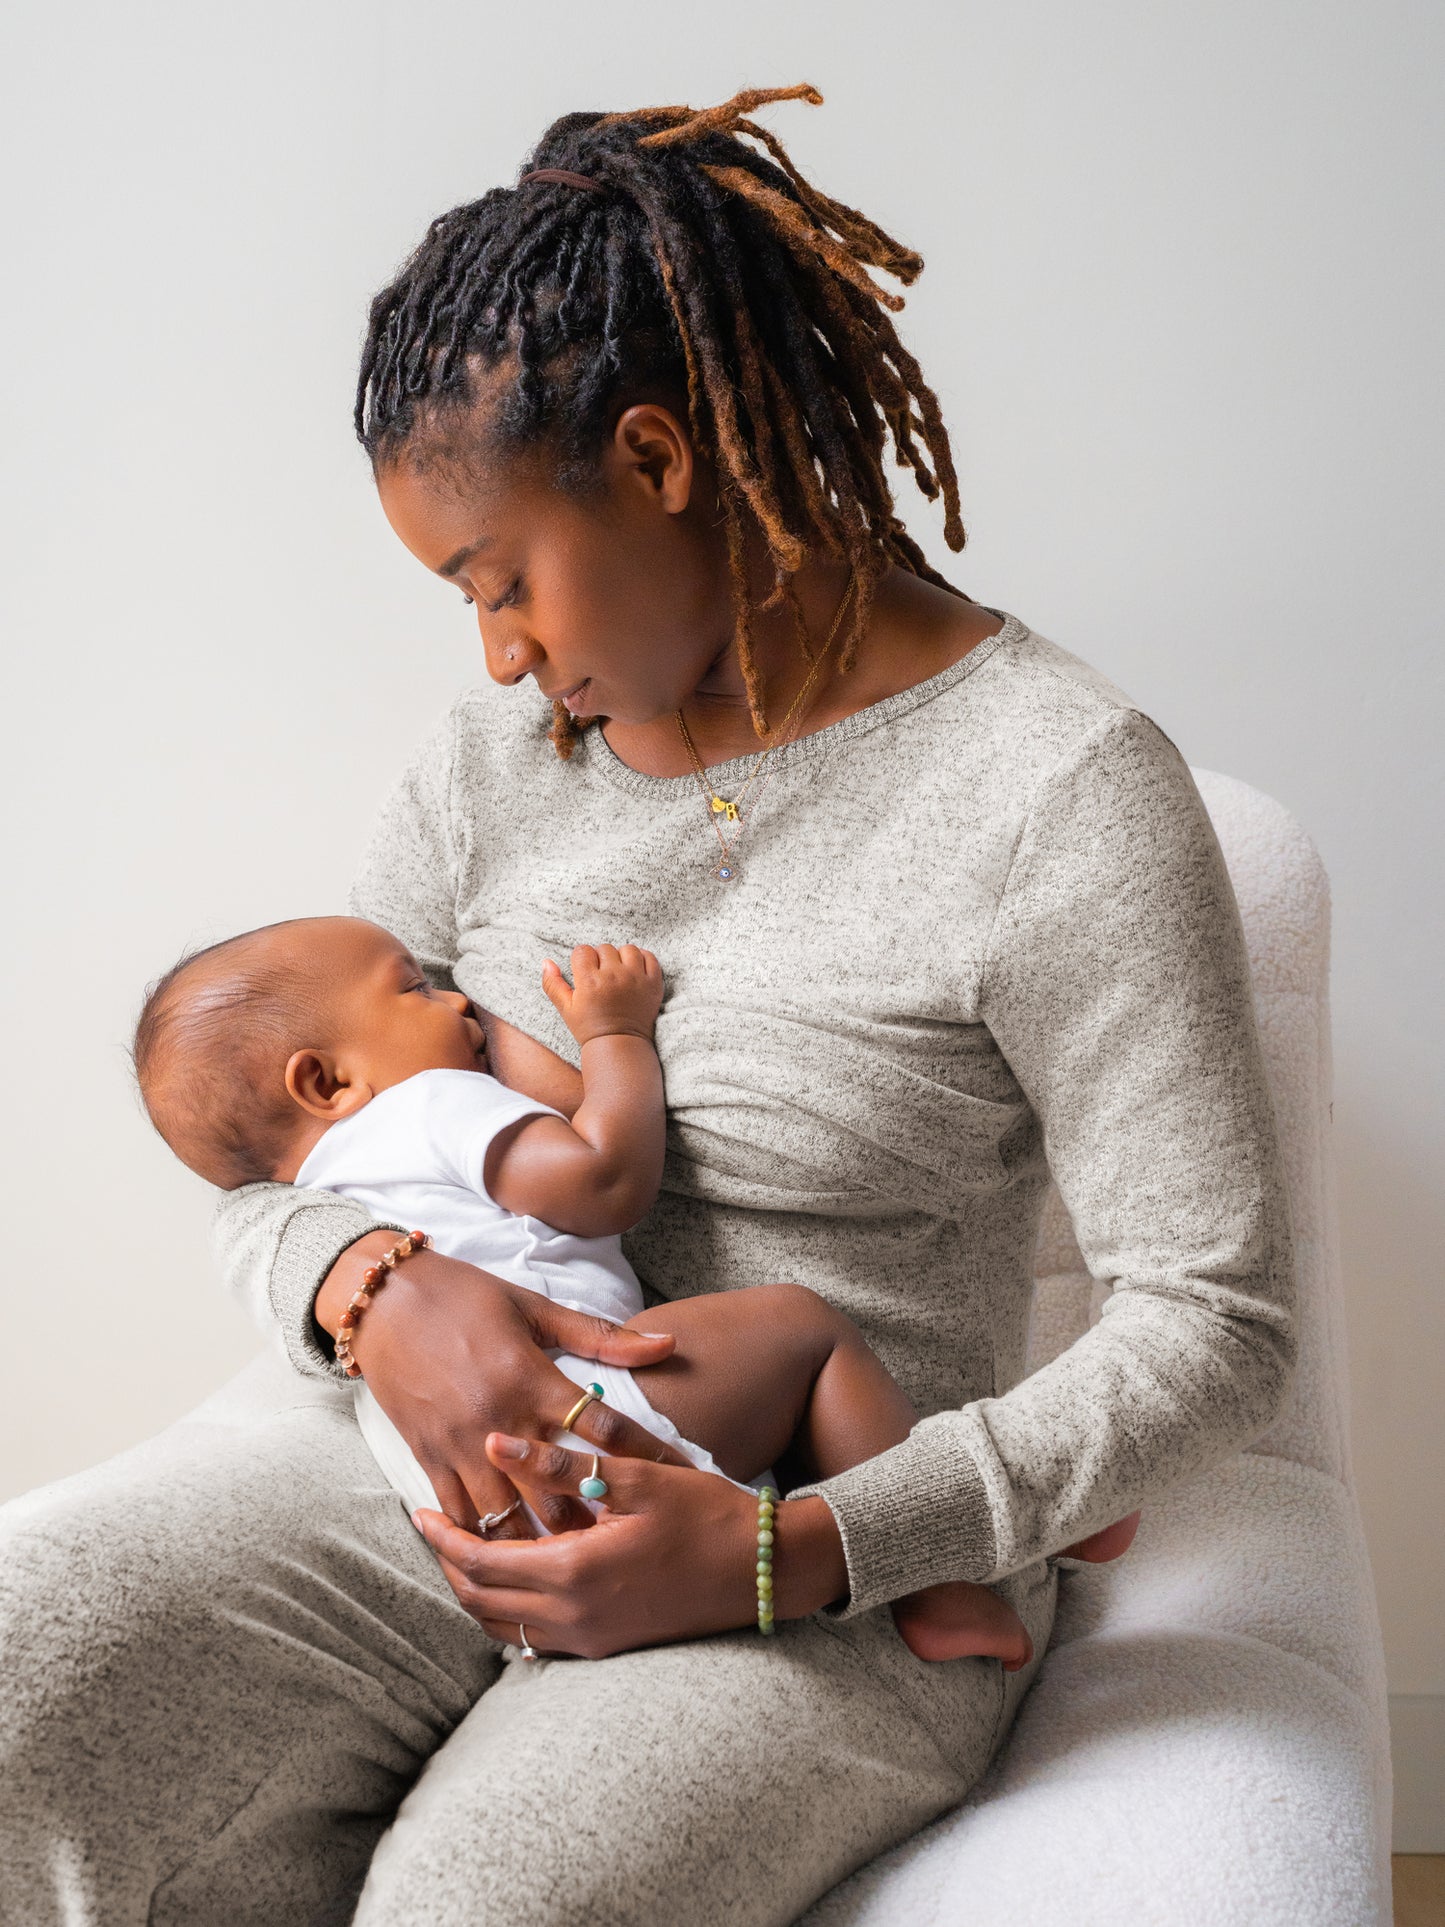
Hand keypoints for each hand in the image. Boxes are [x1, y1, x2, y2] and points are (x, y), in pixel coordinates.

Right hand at [316, 1236, 691, 1536]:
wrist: (385, 1299)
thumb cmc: (466, 1296)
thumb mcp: (535, 1308)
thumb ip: (601, 1335)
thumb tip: (666, 1343)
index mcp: (532, 1378)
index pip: (601, 1428)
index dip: (644, 1454)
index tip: (676, 1478)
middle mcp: (499, 1420)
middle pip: (557, 1495)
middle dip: (594, 1526)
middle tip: (630, 1548)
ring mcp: (461, 1445)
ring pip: (507, 1520)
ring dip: (541, 1547)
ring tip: (575, 1570)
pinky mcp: (428, 1457)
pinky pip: (459, 1515)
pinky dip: (484, 1540)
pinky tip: (509, 1558)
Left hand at [413, 1435, 849, 1655]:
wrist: (762, 1570)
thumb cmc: (704, 1513)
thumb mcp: (635, 1477)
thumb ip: (560, 1462)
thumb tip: (495, 1440)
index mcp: (573, 1572)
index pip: (479, 1562)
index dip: (441, 1538)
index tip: (417, 1511)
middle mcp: (573, 1617)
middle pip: (480, 1603)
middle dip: (449, 1566)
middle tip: (435, 1529)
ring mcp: (590, 1639)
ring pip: (503, 1627)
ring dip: (476, 1592)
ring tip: (467, 1549)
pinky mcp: (607, 1646)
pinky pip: (535, 1638)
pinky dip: (509, 1610)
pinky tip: (518, 1574)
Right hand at [543, 944, 663, 1047]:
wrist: (620, 1045)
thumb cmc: (590, 1028)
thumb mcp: (566, 1009)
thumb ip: (552, 984)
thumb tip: (546, 961)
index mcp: (590, 982)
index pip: (583, 951)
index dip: (581, 960)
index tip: (585, 973)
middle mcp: (613, 977)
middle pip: (605, 948)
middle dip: (600, 959)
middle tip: (601, 977)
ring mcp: (636, 979)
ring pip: (627, 949)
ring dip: (621, 957)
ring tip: (618, 972)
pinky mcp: (653, 984)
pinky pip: (649, 957)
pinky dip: (642, 959)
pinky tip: (634, 970)